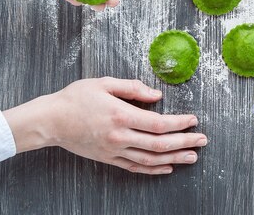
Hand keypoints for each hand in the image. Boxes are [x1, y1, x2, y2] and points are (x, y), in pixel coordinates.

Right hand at [3, 77, 206, 174]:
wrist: (51, 120)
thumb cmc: (76, 97)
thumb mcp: (104, 83)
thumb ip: (133, 88)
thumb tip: (157, 95)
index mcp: (121, 115)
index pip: (159, 124)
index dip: (180, 123)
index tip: (194, 120)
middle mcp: (120, 136)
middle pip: (160, 145)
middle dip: (185, 142)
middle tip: (202, 140)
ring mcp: (114, 150)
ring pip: (150, 160)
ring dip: (174, 159)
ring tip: (192, 157)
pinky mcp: (109, 158)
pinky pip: (135, 167)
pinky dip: (153, 169)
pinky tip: (167, 167)